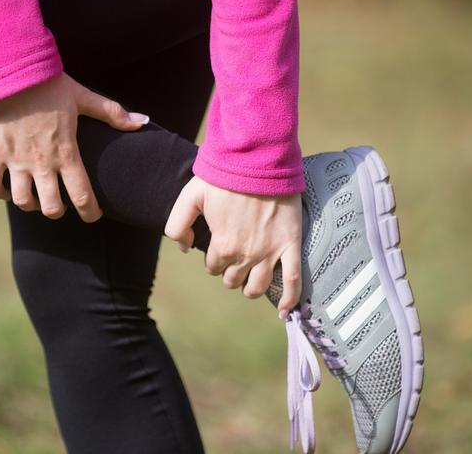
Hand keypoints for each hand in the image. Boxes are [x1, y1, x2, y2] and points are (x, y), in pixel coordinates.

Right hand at [0, 72, 148, 220]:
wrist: (11, 70)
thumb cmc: (49, 84)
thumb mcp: (83, 97)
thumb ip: (113, 113)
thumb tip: (143, 122)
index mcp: (67, 152)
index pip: (82, 194)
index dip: (90, 211)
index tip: (93, 215)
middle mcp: (42, 162)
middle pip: (51, 207)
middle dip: (58, 211)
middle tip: (60, 206)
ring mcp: (16, 160)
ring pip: (22, 201)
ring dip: (30, 205)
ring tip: (35, 199)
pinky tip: (6, 190)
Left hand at [165, 176, 302, 312]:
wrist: (259, 160)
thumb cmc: (223, 176)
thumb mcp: (190, 196)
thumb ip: (177, 225)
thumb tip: (184, 249)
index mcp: (222, 244)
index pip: (213, 266)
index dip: (214, 258)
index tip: (219, 246)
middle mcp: (245, 254)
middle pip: (233, 279)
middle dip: (231, 271)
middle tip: (234, 255)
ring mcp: (270, 252)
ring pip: (258, 287)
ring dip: (251, 287)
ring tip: (251, 279)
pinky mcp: (290, 245)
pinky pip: (293, 280)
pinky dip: (290, 298)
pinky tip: (286, 311)